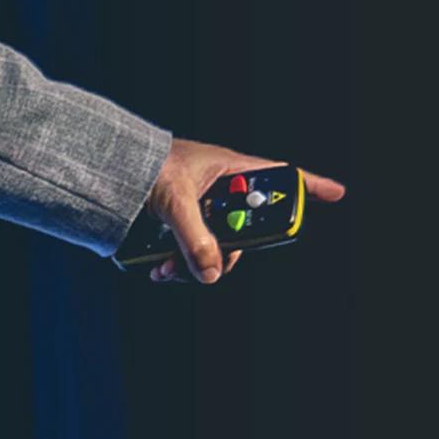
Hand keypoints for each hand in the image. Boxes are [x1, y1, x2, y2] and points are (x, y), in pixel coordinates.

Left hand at [146, 138, 346, 285]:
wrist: (101, 169)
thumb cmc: (141, 166)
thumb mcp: (173, 198)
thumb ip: (195, 236)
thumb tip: (213, 273)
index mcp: (227, 169)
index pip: (277, 174)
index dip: (307, 185)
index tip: (337, 192)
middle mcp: (219, 191)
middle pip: (248, 228)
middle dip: (230, 251)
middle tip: (213, 259)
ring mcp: (201, 210)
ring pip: (218, 248)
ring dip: (197, 264)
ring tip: (168, 268)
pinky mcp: (181, 226)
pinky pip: (193, 253)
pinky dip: (180, 264)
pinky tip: (160, 268)